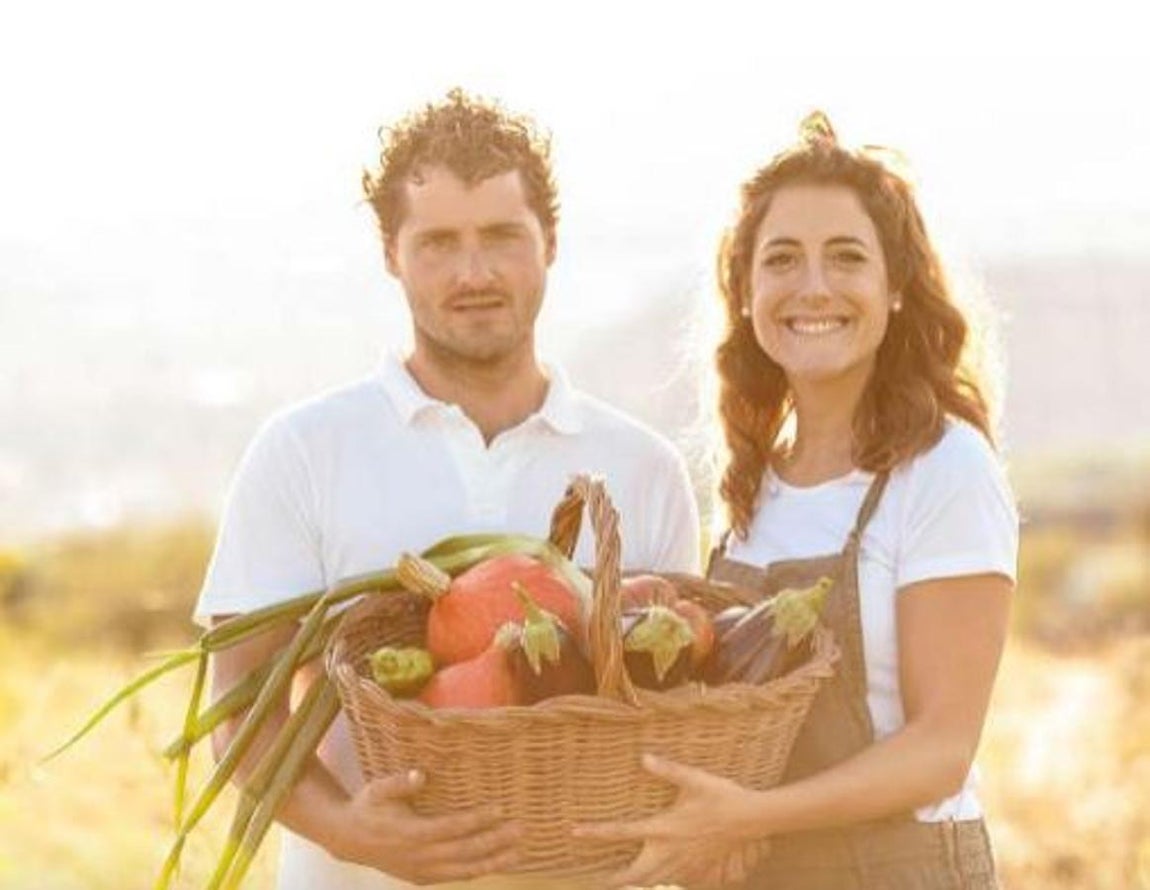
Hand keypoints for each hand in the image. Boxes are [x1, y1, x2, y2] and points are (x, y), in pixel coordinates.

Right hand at [330, 769, 521, 883]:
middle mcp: (420, 856)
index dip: (476, 820)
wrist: (348, 840)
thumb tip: (420, 774)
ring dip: (493, 861)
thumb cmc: (367, 807)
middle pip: (464, 851)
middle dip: (494, 841)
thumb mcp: (377, 789)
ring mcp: (422, 870)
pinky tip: (497, 863)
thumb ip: (399, 783)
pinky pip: (455, 876)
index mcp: (411, 833)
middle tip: (520, 829)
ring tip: (519, 852)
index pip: (451, 827)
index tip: (499, 808)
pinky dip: (477, 871)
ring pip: (463, 869)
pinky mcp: (422, 877)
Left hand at [573, 754, 766, 887]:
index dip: (595, 832)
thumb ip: (668, 769)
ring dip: (636, 884)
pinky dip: (662, 883)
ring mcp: (684, 864)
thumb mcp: (693, 778)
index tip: (575, 832)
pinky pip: (675, 881)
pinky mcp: (698, 869)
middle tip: (597, 882)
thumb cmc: (721, 796)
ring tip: (620, 884)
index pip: (622, 832)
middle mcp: (670, 851)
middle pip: (635, 875)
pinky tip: (659, 879)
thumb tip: (644, 757)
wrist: (750, 819)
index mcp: (663, 828)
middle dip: (614, 881)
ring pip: (654, 882)